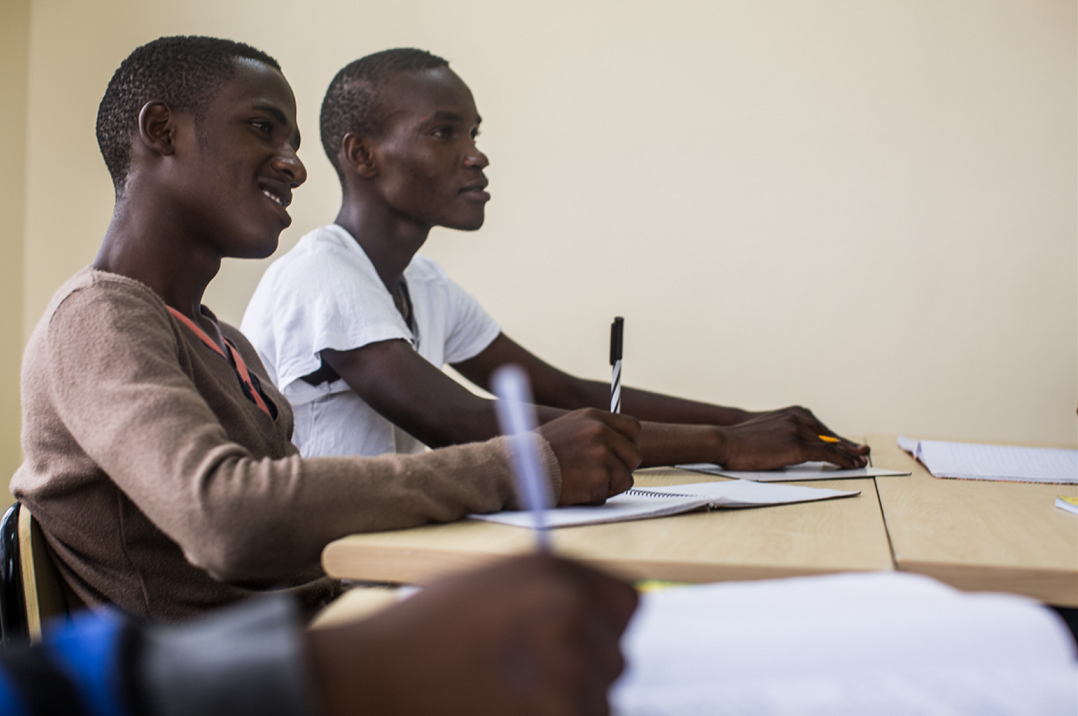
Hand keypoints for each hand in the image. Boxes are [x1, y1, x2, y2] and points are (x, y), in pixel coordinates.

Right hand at [308, 554, 638, 715]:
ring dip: (568, 704)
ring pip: (600, 700)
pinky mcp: (562, 714)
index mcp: (551, 571)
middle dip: (580, 670)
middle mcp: (569, 611)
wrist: (370, 680)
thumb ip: (544, 591)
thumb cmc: (417, 637)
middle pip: (614, 655)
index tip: (580, 643)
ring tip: (510, 699)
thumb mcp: (485, 586)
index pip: (625, 602)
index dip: (601, 625)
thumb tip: (588, 615)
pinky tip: (509, 713)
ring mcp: (568, 668)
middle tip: (527, 680)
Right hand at [537, 408, 641, 504]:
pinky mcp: (599, 476)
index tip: (621, 455)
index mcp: (593, 417)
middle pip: (634, 454)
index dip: (630, 444)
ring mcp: (601, 453)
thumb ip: (593, 433)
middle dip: (622, 468)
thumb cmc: (537, 454)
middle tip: (602, 475)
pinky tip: (575, 490)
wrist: (516, 468)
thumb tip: (616, 444)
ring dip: (608, 485)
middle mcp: (600, 431)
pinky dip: (594, 497)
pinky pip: (609, 494)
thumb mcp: (568, 429)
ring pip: (625, 477)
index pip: (633, 428)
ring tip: (583, 482)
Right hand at [717, 406, 869, 469]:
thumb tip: (797, 450)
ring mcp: (798, 430)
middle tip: (863, 453)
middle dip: (848, 446)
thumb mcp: (769, 431)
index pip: (822, 428)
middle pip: (830, 435)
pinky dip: (842, 460)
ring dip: (849, 454)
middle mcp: (799, 418)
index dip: (838, 439)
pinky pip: (826, 453)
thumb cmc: (743, 440)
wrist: (725, 440)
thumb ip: (786, 435)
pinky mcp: (796, 445)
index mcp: (794, 413)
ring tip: (860, 462)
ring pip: (831, 444)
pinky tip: (851, 465)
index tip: (850, 447)